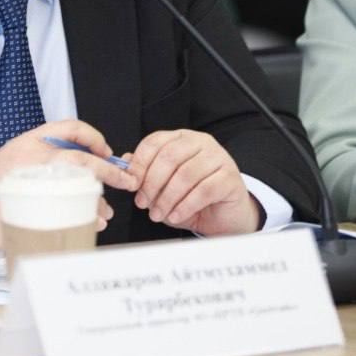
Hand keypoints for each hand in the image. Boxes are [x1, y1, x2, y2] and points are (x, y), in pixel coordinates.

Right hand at [0, 119, 138, 251]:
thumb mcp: (13, 159)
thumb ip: (43, 158)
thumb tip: (81, 169)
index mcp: (29, 141)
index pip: (71, 127)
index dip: (94, 138)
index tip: (106, 152)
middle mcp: (34, 158)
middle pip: (84, 159)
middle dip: (112, 171)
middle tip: (126, 181)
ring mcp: (35, 183)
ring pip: (82, 186)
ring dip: (100, 200)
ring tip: (106, 211)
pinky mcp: (36, 208)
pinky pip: (73, 210)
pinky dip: (89, 216)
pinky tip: (92, 222)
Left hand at [126, 129, 259, 235]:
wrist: (223, 216)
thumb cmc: (192, 199)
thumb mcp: (164, 186)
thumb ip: (146, 173)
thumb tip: (125, 162)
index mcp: (182, 138)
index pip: (155, 142)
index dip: (139, 164)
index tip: (131, 184)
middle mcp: (201, 142)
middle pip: (169, 157)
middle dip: (151, 183)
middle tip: (143, 203)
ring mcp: (219, 158)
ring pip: (185, 174)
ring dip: (167, 198)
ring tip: (158, 214)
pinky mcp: (230, 177)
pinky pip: (204, 190)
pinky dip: (185, 206)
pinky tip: (176, 216)